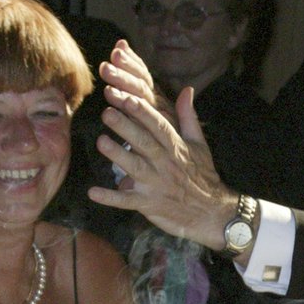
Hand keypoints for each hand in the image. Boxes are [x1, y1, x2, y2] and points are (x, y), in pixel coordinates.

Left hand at [90, 42, 237, 249]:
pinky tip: (92, 192)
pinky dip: (110, 198)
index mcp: (176, 147)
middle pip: (143, 142)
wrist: (210, 213)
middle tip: (107, 112)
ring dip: (117, 155)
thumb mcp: (199, 144)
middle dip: (125, 127)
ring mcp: (155, 184)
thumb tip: (186, 90)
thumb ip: (188, 117)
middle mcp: (165, 164)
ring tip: (101, 141)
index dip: (143, 112)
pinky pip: (127, 201)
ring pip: (134, 167)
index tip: (128, 97)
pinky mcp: (148, 204)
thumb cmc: (203, 176)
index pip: (158, 125)